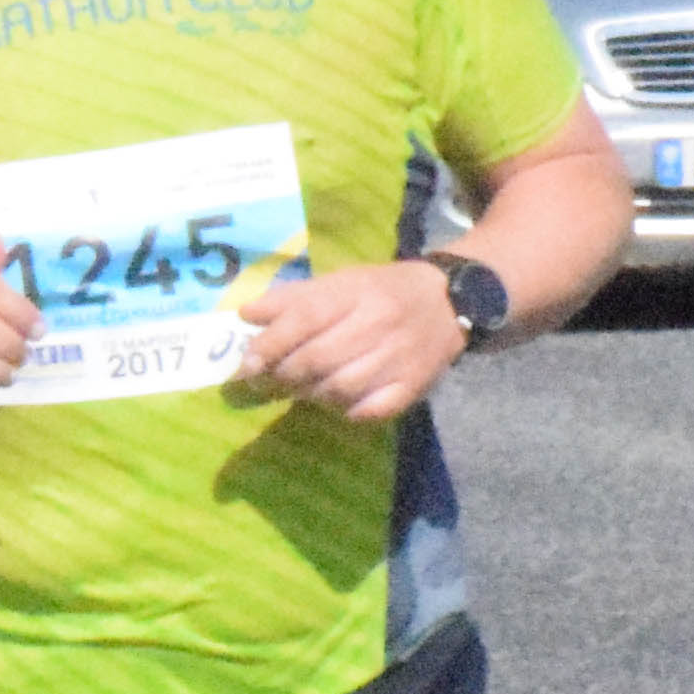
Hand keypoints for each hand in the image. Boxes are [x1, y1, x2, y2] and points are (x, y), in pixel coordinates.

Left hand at [233, 256, 466, 424]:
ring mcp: (399, 358)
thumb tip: (245, 315)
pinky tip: (335, 403)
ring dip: (309, 394)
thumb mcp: (336, 282)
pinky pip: (371, 410)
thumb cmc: (379, 291)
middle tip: (263, 383)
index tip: (246, 364)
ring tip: (298, 390)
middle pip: (318, 358)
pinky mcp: (414, 385)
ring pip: (341, 388)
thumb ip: (290, 298)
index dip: (270, 344)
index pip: (305, 318)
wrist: (448, 302)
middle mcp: (379, 324)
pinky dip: (346, 412)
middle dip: (282, 375)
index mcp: (355, 293)